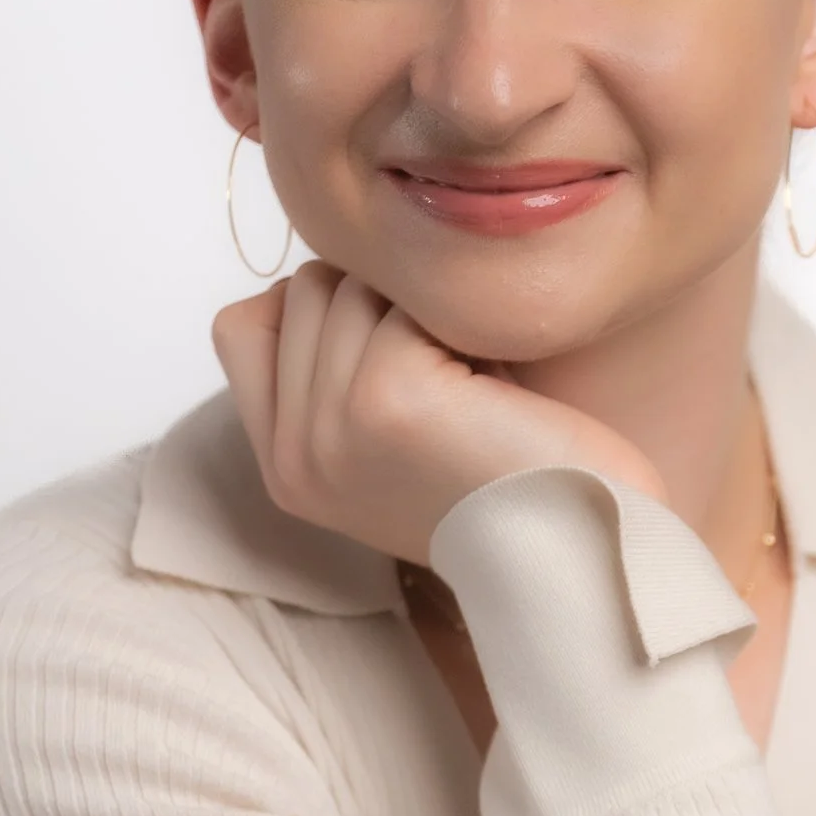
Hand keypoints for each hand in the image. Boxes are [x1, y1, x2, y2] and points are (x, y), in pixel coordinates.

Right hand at [211, 264, 665, 567]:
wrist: (575, 544)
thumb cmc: (505, 477)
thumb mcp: (388, 437)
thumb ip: (331, 371)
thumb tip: (320, 271)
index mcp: (285, 469)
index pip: (240, 326)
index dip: (315, 309)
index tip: (389, 347)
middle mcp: (294, 455)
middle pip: (298, 290)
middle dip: (379, 305)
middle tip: (448, 377)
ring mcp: (330, 427)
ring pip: (347, 283)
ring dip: (420, 310)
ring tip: (471, 383)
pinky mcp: (382, 397)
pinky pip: (404, 298)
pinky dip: (459, 324)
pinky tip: (493, 385)